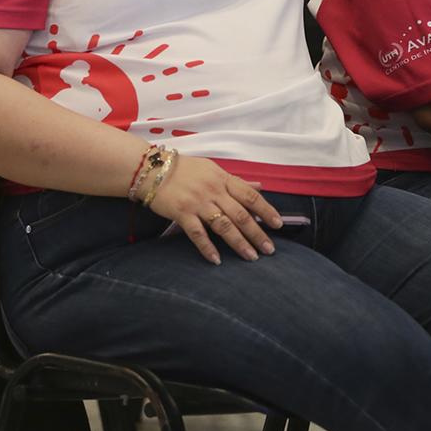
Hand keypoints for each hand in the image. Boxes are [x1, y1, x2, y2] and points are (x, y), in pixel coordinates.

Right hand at [148, 155, 282, 264]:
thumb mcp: (213, 169)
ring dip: (239, 243)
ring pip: (224, 226)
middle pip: (241, 215)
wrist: (151, 169)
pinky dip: (208, 248)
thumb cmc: (185, 170)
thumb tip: (260, 186)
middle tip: (269, 250)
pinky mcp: (182, 213)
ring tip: (251, 257)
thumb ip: (236, 182)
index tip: (278, 225)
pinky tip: (217, 260)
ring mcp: (198, 203)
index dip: (266, 211)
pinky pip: (198, 234)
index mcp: (224, 179)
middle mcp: (214, 191)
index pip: (251, 196)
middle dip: (257, 234)